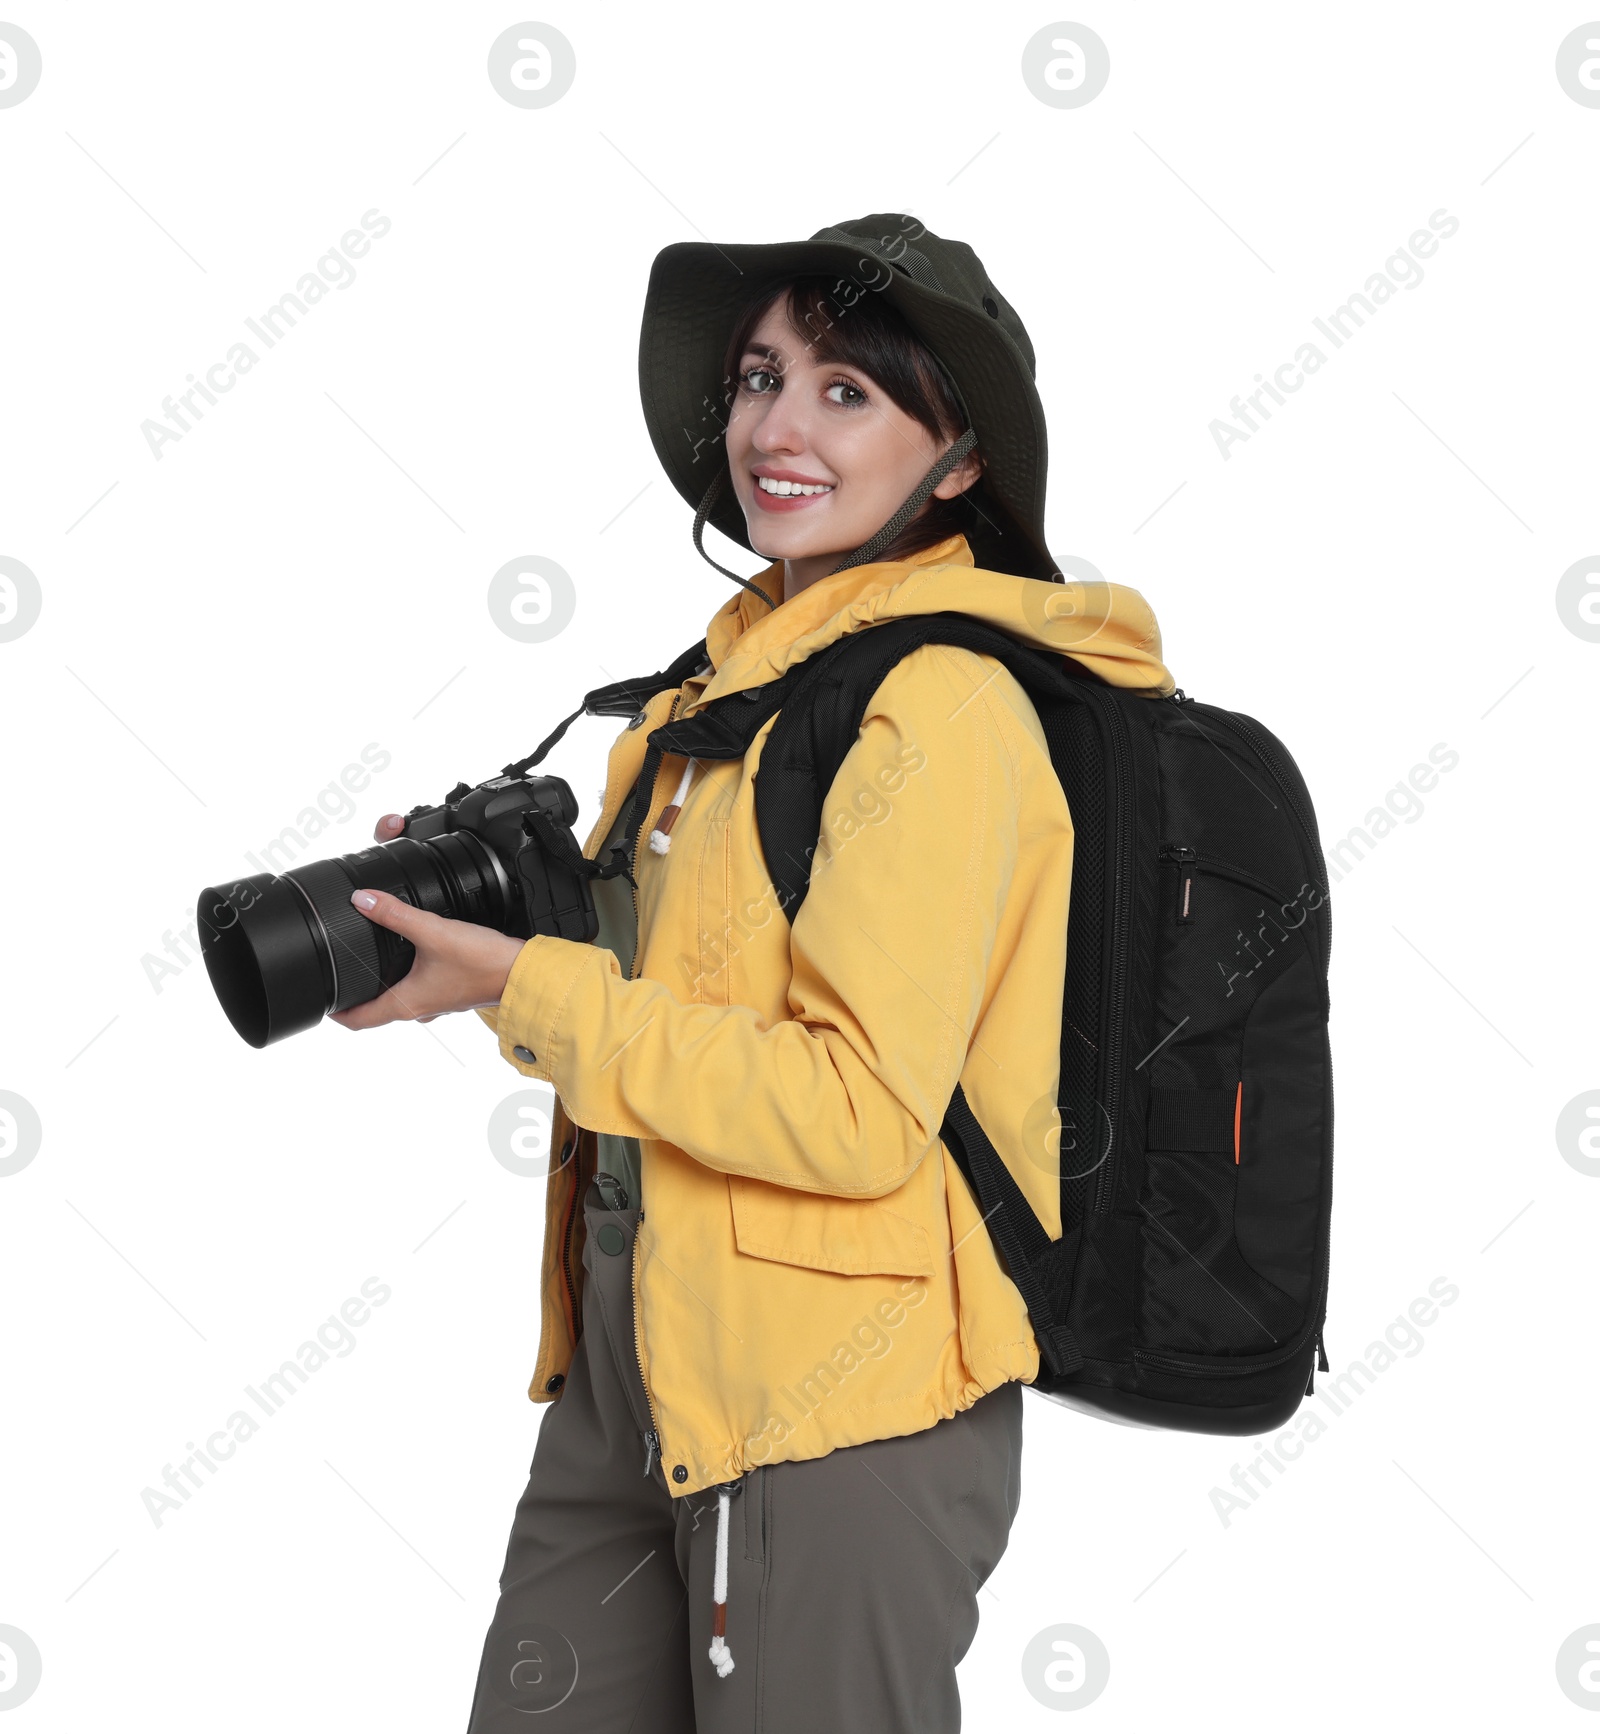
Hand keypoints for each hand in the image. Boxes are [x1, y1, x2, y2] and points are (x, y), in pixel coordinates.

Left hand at [329, 813, 526, 1030]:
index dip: (336, 1012)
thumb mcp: (432, 932)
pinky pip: (422, 989)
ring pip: (401, 999)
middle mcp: (419, 1008)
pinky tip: (415, 956)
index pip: (358, 1020)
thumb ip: (395, 914)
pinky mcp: (453, 991)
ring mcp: (437, 1001)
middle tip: (344, 975)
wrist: (522, 972)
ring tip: (374, 963)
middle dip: (359, 995)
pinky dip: (410, 977)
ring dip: (386, 985)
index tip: (323, 1000)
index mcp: (406, 1003)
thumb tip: (362, 900)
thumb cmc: (482, 963)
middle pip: (378, 1010)